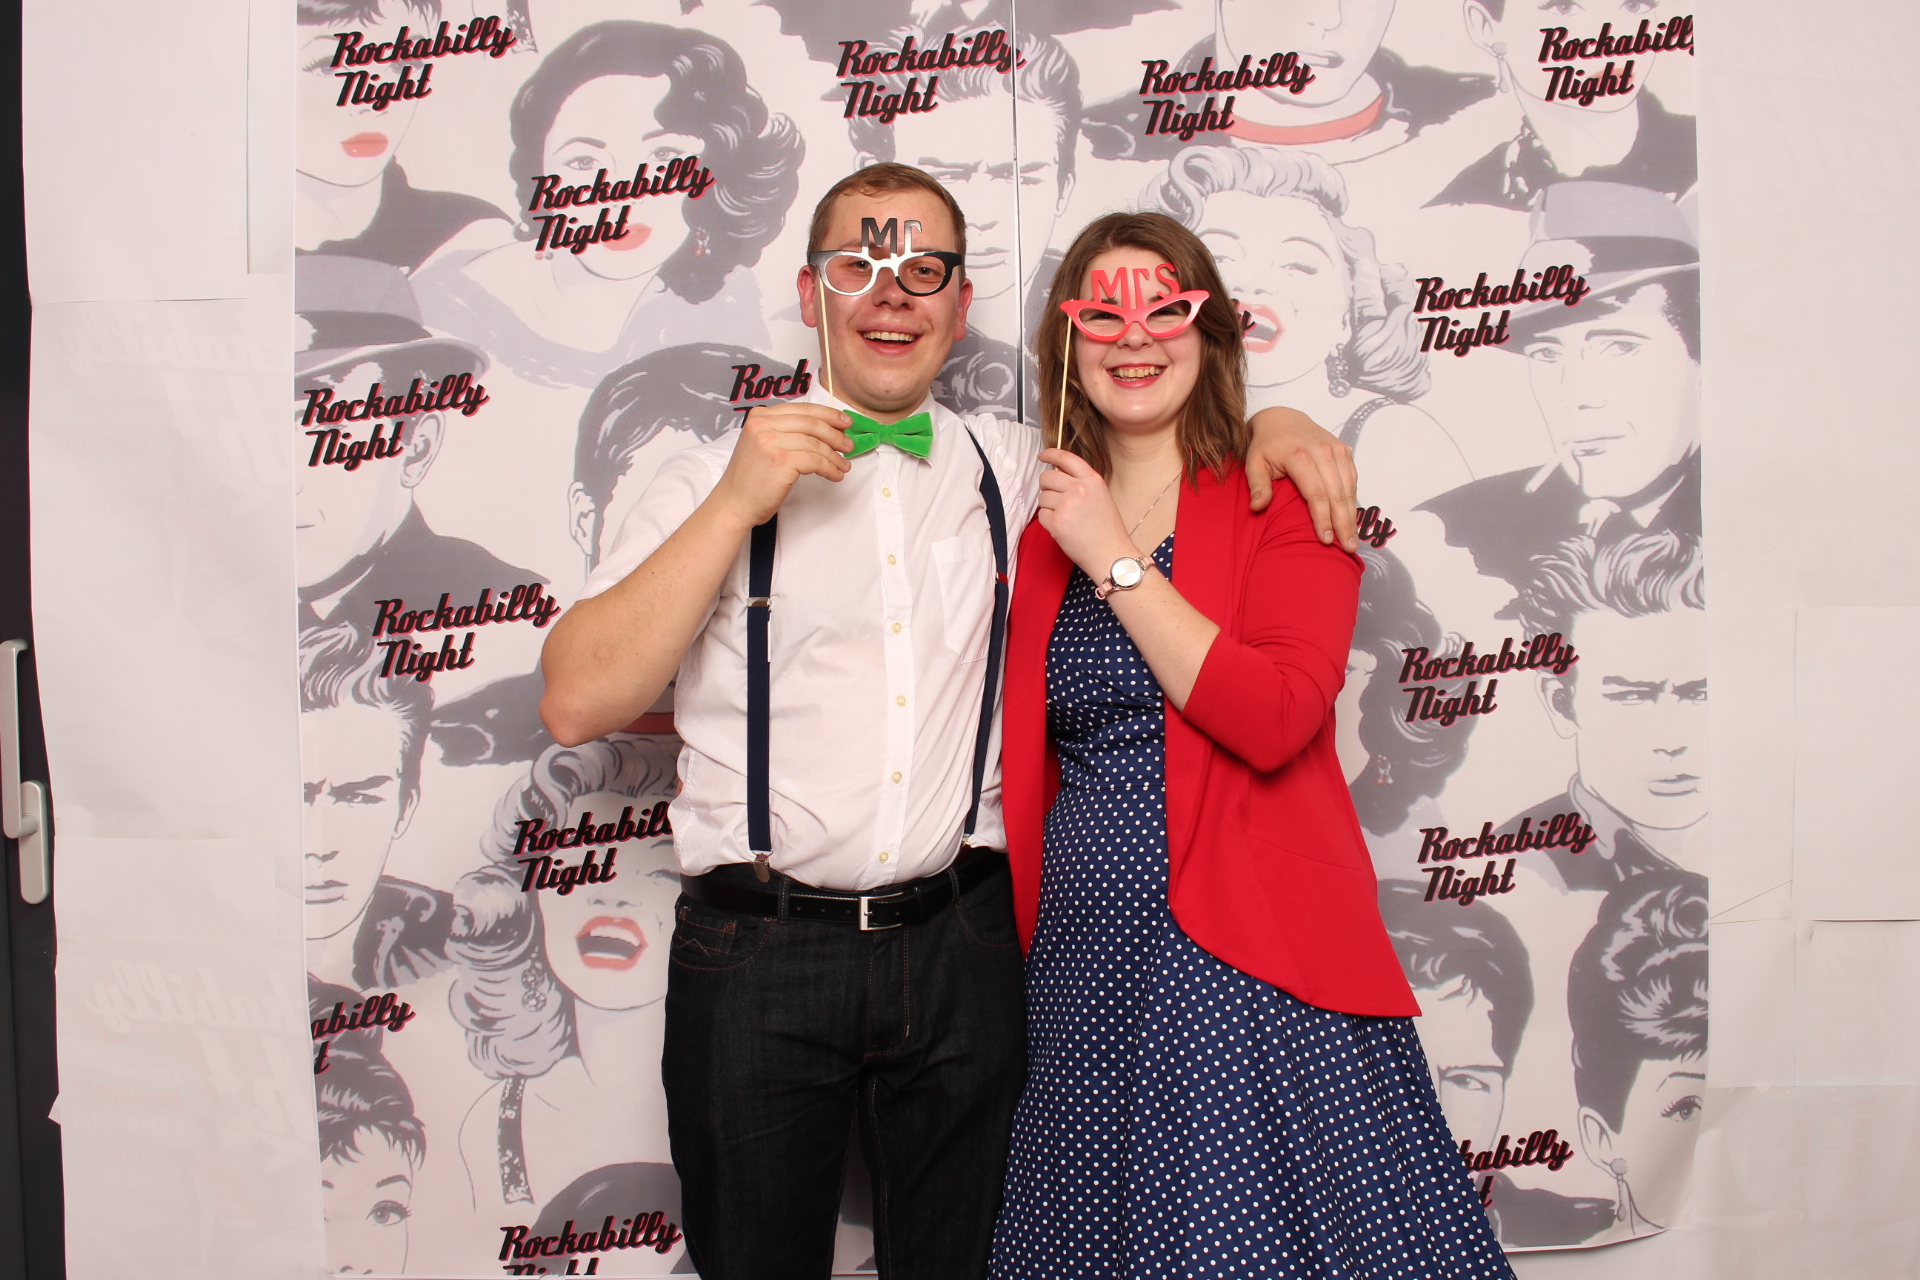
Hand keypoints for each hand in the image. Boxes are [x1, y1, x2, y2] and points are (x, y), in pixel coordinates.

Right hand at [715, 402, 854, 527]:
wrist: (733, 503)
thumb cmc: (751, 479)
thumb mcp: (763, 444)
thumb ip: (785, 432)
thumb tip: (824, 429)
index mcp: (760, 416)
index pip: (802, 409)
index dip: (828, 415)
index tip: (844, 423)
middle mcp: (763, 425)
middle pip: (812, 423)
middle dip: (836, 434)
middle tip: (849, 445)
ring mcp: (770, 442)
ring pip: (815, 443)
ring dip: (834, 456)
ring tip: (843, 465)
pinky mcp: (780, 461)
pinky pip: (815, 461)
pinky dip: (829, 468)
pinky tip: (834, 475)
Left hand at [1036, 448, 1134, 576]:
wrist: (1111, 554)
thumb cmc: (1107, 530)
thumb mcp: (1101, 496)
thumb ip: (1082, 483)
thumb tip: (1058, 475)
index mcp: (1092, 480)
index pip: (1066, 458)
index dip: (1051, 454)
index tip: (1042, 456)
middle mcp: (1079, 488)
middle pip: (1046, 477)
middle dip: (1046, 487)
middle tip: (1055, 499)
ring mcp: (1066, 505)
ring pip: (1042, 497)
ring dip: (1049, 507)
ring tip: (1066, 518)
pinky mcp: (1056, 522)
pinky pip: (1042, 515)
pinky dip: (1049, 522)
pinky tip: (1064, 529)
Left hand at [1246, 405, 1358, 550]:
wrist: (1281, 418)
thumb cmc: (1265, 444)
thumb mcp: (1253, 462)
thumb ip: (1257, 485)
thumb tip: (1257, 507)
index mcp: (1300, 456)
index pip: (1316, 493)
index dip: (1322, 518)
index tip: (1325, 540)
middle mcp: (1323, 452)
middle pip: (1337, 494)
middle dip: (1343, 523)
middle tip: (1348, 548)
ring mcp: (1336, 450)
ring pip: (1349, 488)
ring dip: (1352, 515)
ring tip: (1353, 539)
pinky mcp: (1344, 450)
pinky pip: (1352, 479)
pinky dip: (1353, 500)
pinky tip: (1352, 519)